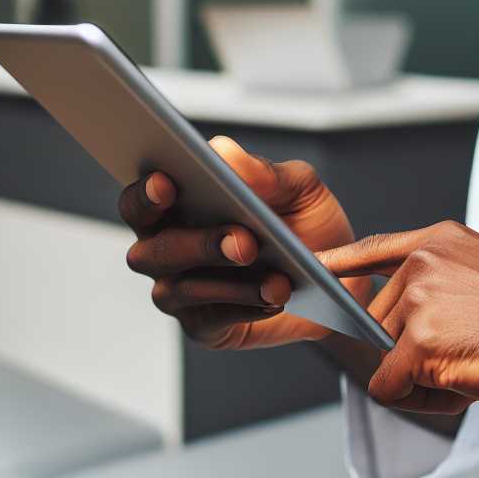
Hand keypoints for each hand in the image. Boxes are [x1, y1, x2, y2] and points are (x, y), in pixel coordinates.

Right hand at [117, 136, 370, 349]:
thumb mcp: (298, 188)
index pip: (139, 199)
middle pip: (152, 249)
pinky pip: (211, 319)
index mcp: (176, 206)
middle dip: (198, 243)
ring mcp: (180, 292)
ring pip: (179, 289)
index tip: (167, 183)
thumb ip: (263, 171)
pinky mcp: (204, 326)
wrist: (339, 277)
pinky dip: (244, 307)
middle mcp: (166, 248)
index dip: (146, 192)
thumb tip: (223, 151)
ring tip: (278, 280)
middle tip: (244, 241)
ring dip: (230, 283)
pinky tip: (275, 297)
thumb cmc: (303, 223)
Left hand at [318, 221, 478, 413]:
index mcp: (440, 240)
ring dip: (421, 379)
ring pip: (384, 359)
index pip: (372, 250)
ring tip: (475, 367)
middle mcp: (423, 262)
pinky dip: (421, 403)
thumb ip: (441, 282)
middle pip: (379, 322)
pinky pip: (388, 388)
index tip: (317, 275)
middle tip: (471, 354)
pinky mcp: (419, 344)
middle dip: (414, 352)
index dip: (342, 268)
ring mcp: (419, 300)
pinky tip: (463, 388)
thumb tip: (406, 315)